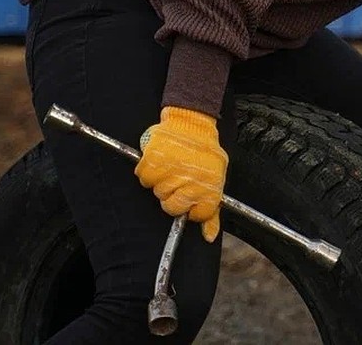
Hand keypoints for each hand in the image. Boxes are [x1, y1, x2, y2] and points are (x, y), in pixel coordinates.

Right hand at [135, 106, 227, 242]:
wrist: (192, 124)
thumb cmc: (205, 152)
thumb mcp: (217, 178)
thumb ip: (213, 210)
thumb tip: (209, 237)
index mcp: (209, 188)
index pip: (197, 215)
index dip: (193, 208)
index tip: (193, 197)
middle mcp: (190, 183)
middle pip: (172, 207)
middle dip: (174, 196)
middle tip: (179, 180)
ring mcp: (171, 173)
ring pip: (157, 192)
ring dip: (161, 182)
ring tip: (172, 166)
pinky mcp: (153, 162)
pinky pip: (144, 178)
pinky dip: (149, 171)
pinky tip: (161, 161)